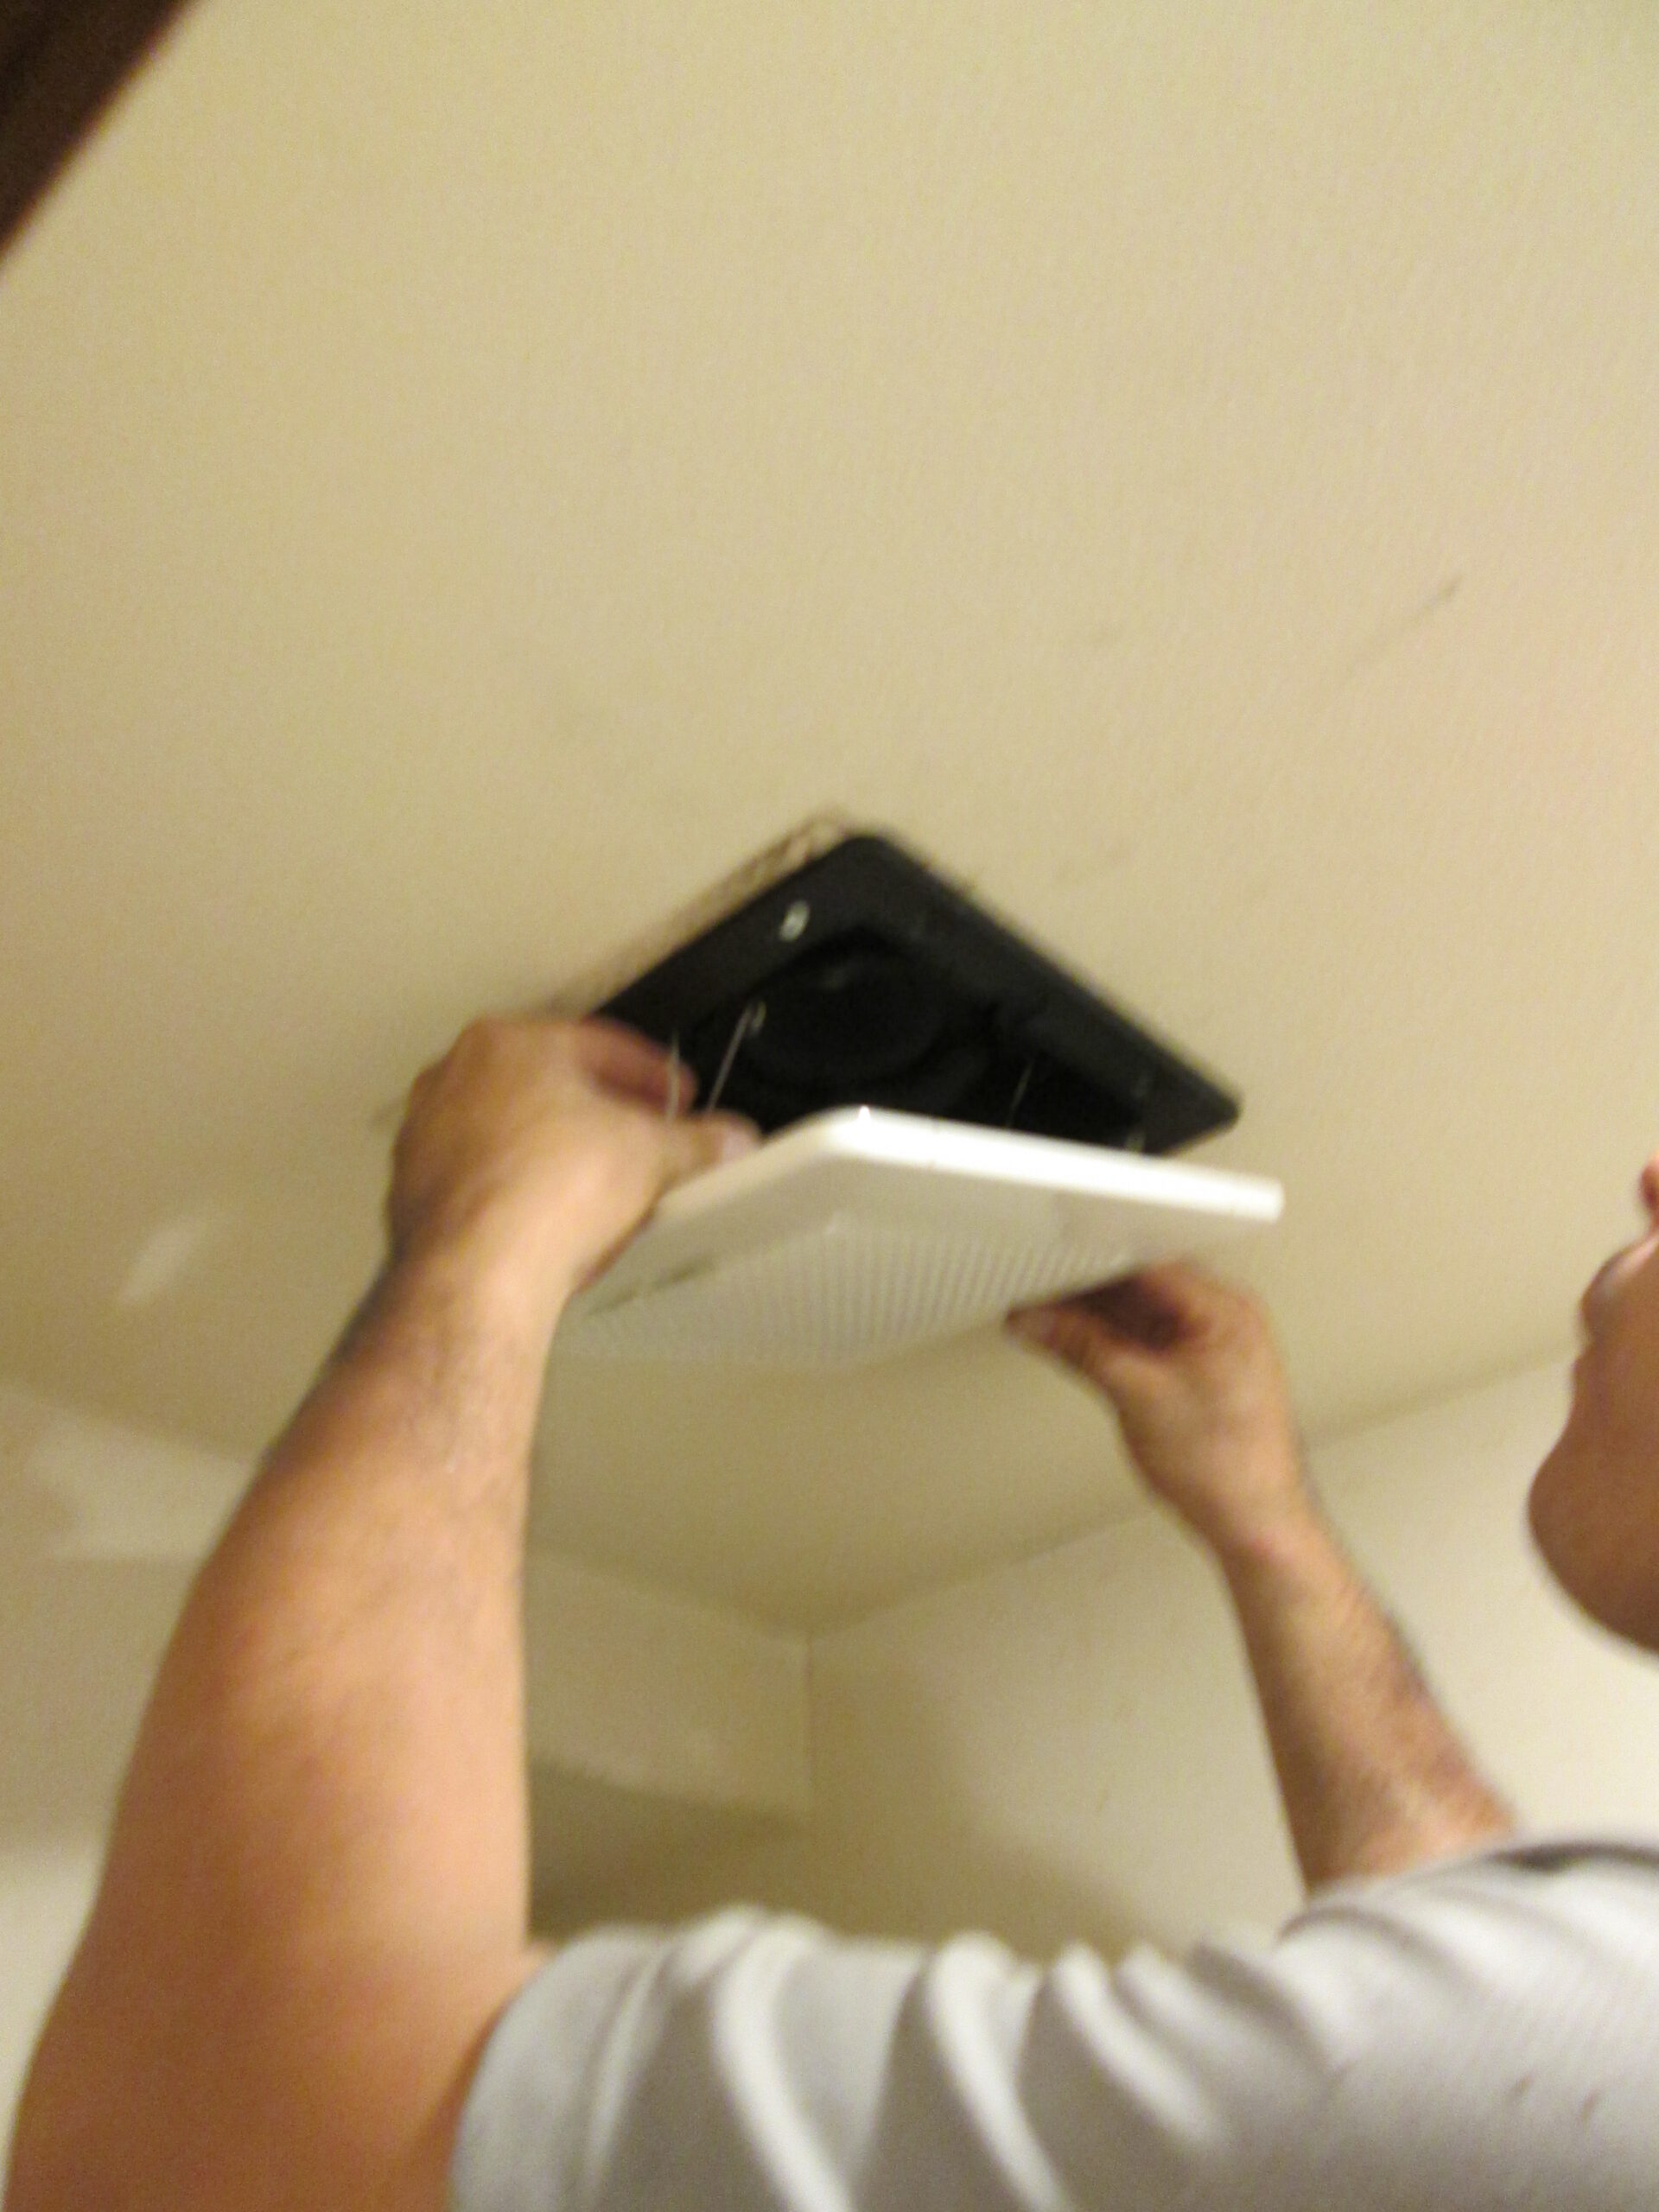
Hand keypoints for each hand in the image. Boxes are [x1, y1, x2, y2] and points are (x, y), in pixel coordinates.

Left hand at [388, 1016, 758, 1327]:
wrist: (476, 1273)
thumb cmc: (548, 1192)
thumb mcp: (652, 1155)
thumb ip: (697, 1141)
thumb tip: (729, 1140)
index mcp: (509, 1043)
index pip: (601, 1046)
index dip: (653, 1075)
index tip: (677, 1098)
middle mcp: (456, 1077)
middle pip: (550, 1086)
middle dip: (602, 1113)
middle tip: (644, 1138)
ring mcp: (427, 1134)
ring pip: (512, 1131)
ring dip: (557, 1151)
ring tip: (601, 1185)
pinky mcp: (414, 1190)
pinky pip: (485, 1178)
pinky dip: (520, 1189)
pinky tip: (552, 1219)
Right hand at [1007, 1266, 1313, 1560]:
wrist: (1254, 1523)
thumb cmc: (1229, 1468)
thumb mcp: (1139, 1396)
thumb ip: (1082, 1349)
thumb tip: (1039, 1322)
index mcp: (1224, 1311)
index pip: (1148, 1261)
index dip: (1094, 1259)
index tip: (1050, 1262)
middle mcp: (1220, 1320)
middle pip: (1139, 1284)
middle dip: (1085, 1288)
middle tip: (1036, 1290)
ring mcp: (1205, 1345)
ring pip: (1135, 1313)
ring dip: (1090, 1316)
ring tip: (1042, 1317)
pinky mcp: (1191, 1370)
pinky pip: (1139, 1339)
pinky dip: (1104, 1342)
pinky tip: (1068, 1343)